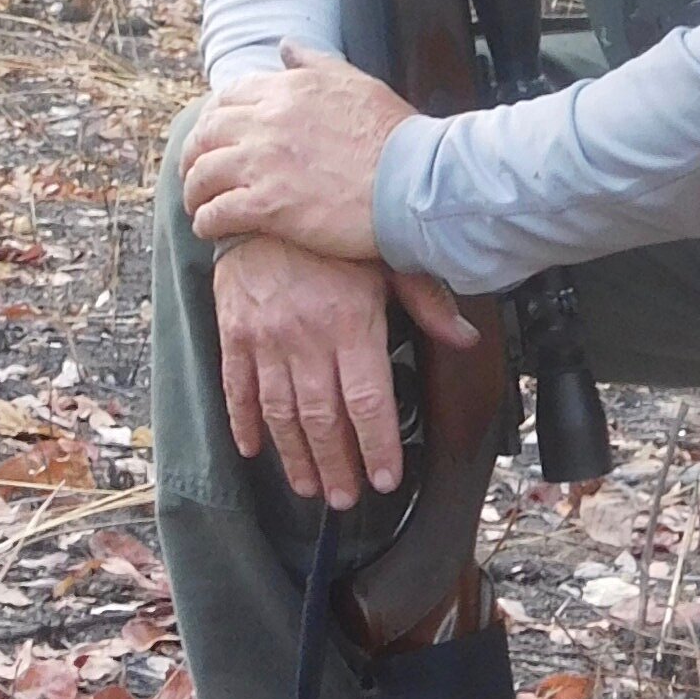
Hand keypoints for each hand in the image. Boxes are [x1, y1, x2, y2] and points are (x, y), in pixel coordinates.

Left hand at [179, 49, 417, 263]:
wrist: (413, 183)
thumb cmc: (394, 136)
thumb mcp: (356, 83)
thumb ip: (315, 63)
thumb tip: (285, 47)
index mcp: (287, 90)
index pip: (229, 98)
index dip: (214, 120)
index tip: (213, 137)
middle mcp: (268, 122)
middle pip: (206, 134)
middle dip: (194, 154)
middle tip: (195, 173)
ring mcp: (264, 164)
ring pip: (203, 174)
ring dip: (194, 191)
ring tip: (198, 205)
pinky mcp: (268, 206)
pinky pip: (217, 212)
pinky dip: (206, 221)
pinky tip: (209, 228)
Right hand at [209, 235, 478, 508]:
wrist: (264, 199)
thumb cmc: (333, 233)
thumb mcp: (388, 258)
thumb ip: (427, 301)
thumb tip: (466, 341)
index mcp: (351, 322)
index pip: (368, 401)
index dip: (378, 447)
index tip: (386, 479)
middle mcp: (306, 337)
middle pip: (324, 419)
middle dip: (338, 466)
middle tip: (346, 499)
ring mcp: (265, 338)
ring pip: (281, 414)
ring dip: (295, 458)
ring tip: (310, 487)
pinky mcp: (234, 333)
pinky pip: (237, 389)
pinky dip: (244, 424)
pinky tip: (253, 450)